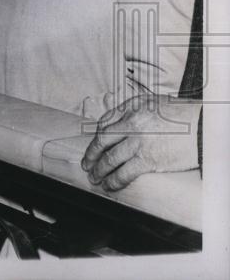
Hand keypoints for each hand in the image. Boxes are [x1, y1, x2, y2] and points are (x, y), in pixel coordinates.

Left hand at [81, 94, 200, 190]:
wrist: (203, 126)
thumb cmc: (183, 114)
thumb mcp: (153, 103)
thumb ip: (134, 111)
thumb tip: (120, 122)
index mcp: (130, 108)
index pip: (105, 123)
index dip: (96, 137)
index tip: (94, 146)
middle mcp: (130, 123)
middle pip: (101, 141)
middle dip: (91, 155)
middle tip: (86, 164)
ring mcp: (137, 142)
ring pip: (109, 159)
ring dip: (99, 171)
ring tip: (95, 178)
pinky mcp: (148, 159)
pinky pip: (124, 172)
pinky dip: (114, 181)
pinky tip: (109, 186)